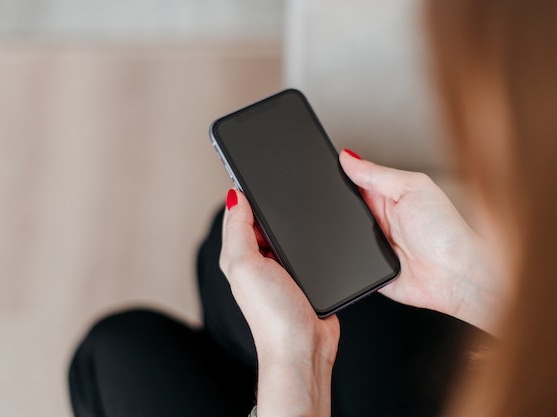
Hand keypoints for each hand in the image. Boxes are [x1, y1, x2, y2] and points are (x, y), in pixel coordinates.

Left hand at [220, 189, 338, 416]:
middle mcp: (260, 261)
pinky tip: (320, 233)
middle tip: (284, 186)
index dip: (248, 195)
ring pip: (290, 233)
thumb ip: (238, 231)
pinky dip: (314, 240)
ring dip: (296, 224)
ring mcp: (284, 268)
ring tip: (302, 207)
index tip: (256, 174)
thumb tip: (236, 197)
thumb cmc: (272, 315)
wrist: (304, 347)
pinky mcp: (308, 276)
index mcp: (240, 255)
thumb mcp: (245, 266)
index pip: (241, 216)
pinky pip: (310, 248)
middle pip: (267, 222)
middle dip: (275, 207)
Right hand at [340, 150, 502, 333]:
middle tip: (359, 210)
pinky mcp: (367, 270)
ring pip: (340, 235)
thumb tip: (348, 157)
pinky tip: (363, 254)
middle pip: (343, 208)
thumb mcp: (413, 189)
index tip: (331, 170)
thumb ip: (377, 174)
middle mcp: (378, 219)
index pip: (354, 181)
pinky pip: (345, 262)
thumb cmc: (447, 233)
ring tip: (370, 234)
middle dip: (340, 206)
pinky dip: (346, 258)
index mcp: (388, 196)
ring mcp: (372, 245)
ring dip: (344, 234)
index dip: (340, 175)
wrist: (456, 277)